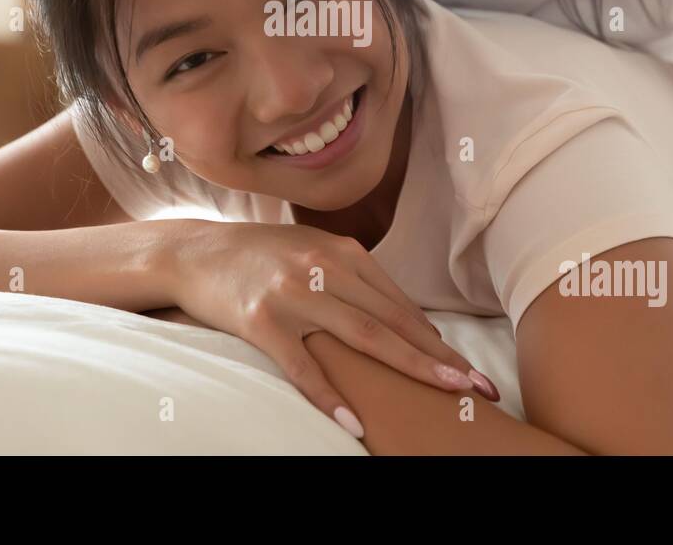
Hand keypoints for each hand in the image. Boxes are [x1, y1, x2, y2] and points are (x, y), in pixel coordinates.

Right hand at [168, 220, 499, 434]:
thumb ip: (355, 278)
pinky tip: (354, 423)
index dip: (437, 338)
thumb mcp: (312, 252)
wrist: (194, 251)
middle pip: (393, 322)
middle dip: (440, 356)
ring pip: (363, 338)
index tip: (467, 367)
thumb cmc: (260, 256)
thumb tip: (408, 322)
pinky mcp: (260, 321)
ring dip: (410, 369)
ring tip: (445, 394)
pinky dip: (330, 396)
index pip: (399, 303)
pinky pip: (302, 366)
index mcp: (341, 251)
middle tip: (478, 385)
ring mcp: (293, 294)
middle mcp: (322, 269)